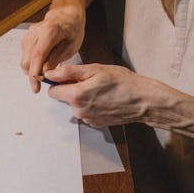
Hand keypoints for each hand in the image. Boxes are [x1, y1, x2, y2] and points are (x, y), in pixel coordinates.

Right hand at [20, 5, 85, 91]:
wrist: (66, 15)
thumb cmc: (72, 29)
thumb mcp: (71, 46)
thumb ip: (57, 58)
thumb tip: (45, 72)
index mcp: (49, 31)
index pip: (37, 56)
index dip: (34, 74)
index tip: (36, 88)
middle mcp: (35, 32)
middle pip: (27, 60)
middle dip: (33, 75)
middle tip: (45, 82)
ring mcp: (29, 34)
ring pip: (24, 59)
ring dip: (32, 69)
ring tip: (47, 70)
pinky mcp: (26, 38)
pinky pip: (25, 55)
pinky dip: (32, 63)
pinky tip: (43, 62)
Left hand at [44, 63, 159, 126]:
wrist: (142, 100)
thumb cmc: (123, 83)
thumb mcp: (94, 70)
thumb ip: (69, 72)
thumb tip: (50, 74)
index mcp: (76, 96)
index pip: (52, 91)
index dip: (58, 81)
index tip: (68, 76)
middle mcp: (79, 111)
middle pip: (65, 98)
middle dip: (72, 88)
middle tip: (91, 80)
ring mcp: (88, 119)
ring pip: (77, 104)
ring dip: (83, 96)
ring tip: (101, 89)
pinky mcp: (96, 123)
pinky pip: (87, 111)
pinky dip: (92, 104)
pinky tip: (105, 98)